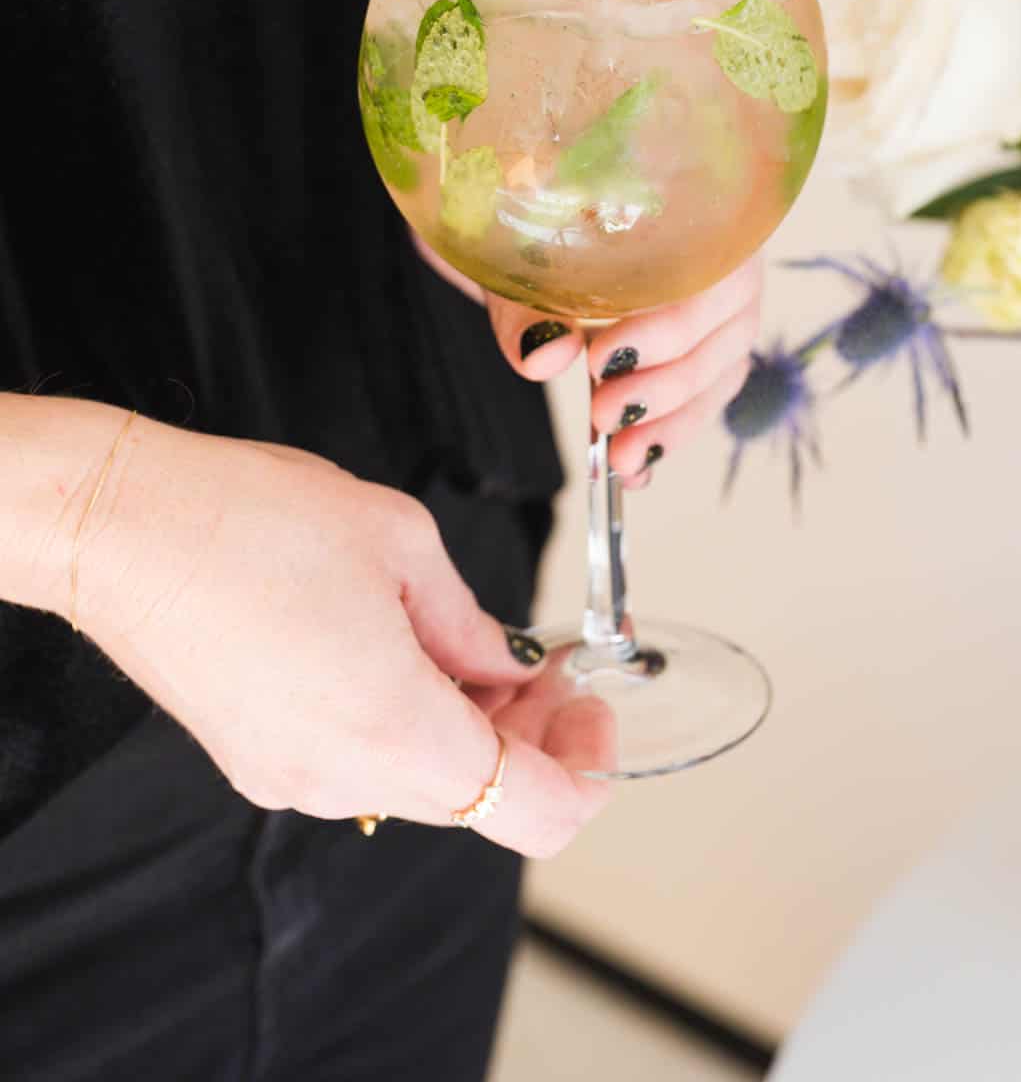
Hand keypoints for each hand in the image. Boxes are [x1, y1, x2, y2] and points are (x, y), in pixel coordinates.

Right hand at [76, 413, 612, 855]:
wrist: (118, 528)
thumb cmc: (250, 519)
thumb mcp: (401, 544)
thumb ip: (471, 623)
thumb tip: (507, 664)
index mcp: (396, 731)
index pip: (537, 812)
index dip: (587, 764)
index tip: (590, 701)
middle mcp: (345, 782)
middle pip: (481, 797)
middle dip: (532, 734)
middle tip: (545, 660)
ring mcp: (294, 781)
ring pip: (422, 781)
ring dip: (468, 726)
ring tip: (470, 642)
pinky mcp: (259, 762)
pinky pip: (362, 763)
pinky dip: (406, 722)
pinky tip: (404, 651)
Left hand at [487, 256, 762, 486]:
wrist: (533, 237)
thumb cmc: (534, 236)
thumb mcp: (519, 264)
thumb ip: (527, 309)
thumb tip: (544, 356)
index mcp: (696, 211)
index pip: (711, 272)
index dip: (666, 325)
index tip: (600, 360)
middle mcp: (727, 259)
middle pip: (725, 330)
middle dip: (664, 385)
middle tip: (602, 415)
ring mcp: (726, 310)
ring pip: (720, 373)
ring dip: (671, 422)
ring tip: (620, 459)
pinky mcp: (709, 353)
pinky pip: (705, 400)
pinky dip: (669, 436)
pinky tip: (635, 470)